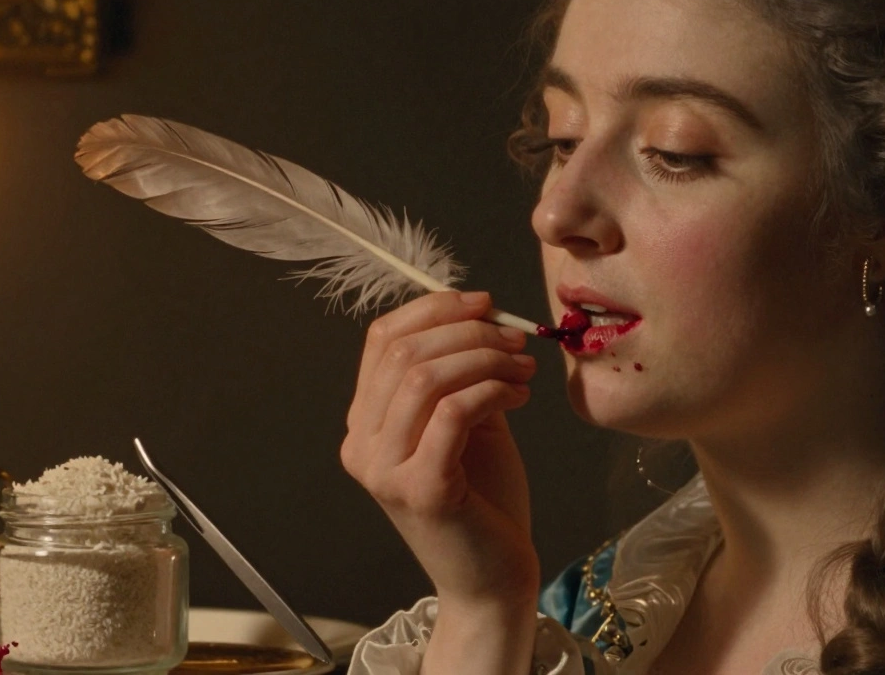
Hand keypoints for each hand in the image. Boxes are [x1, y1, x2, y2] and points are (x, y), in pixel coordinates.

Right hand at [341, 291, 540, 609]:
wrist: (493, 580)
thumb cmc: (484, 503)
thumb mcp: (466, 425)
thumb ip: (460, 375)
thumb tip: (480, 315)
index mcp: (365, 425)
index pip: (381, 339)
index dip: (434, 309)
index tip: (484, 303)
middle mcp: (362, 446)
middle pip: (403, 352)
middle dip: (468, 331)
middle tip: (516, 339)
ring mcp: (385, 470)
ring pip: (426, 377)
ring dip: (485, 358)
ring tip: (522, 369)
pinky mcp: (421, 490)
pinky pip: (454, 412)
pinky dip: (491, 389)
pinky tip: (518, 397)